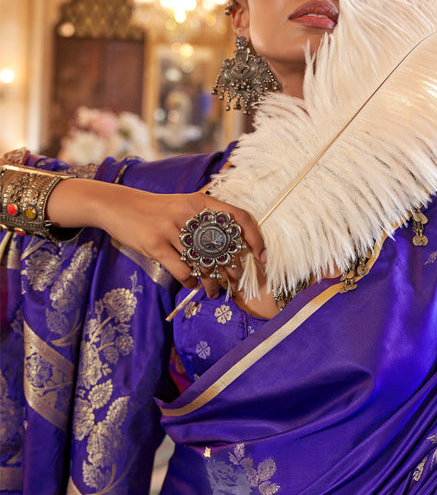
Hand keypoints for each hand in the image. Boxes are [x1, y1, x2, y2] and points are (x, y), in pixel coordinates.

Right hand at [46, 179, 264, 296]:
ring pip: (203, 263)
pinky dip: (190, 281)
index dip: (255, 238)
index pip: (239, 217)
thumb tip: (231, 249)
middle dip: (233, 270)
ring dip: (213, 282)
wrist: (118, 205)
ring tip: (214, 292)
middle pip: (223, 247)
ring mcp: (171, 228)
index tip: (261, 257)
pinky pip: (182, 270)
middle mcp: (189, 213)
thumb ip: (205, 222)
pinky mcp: (155, 244)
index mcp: (201, 202)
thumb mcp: (183, 206)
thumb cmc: (156, 211)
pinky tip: (191, 283)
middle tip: (235, 283)